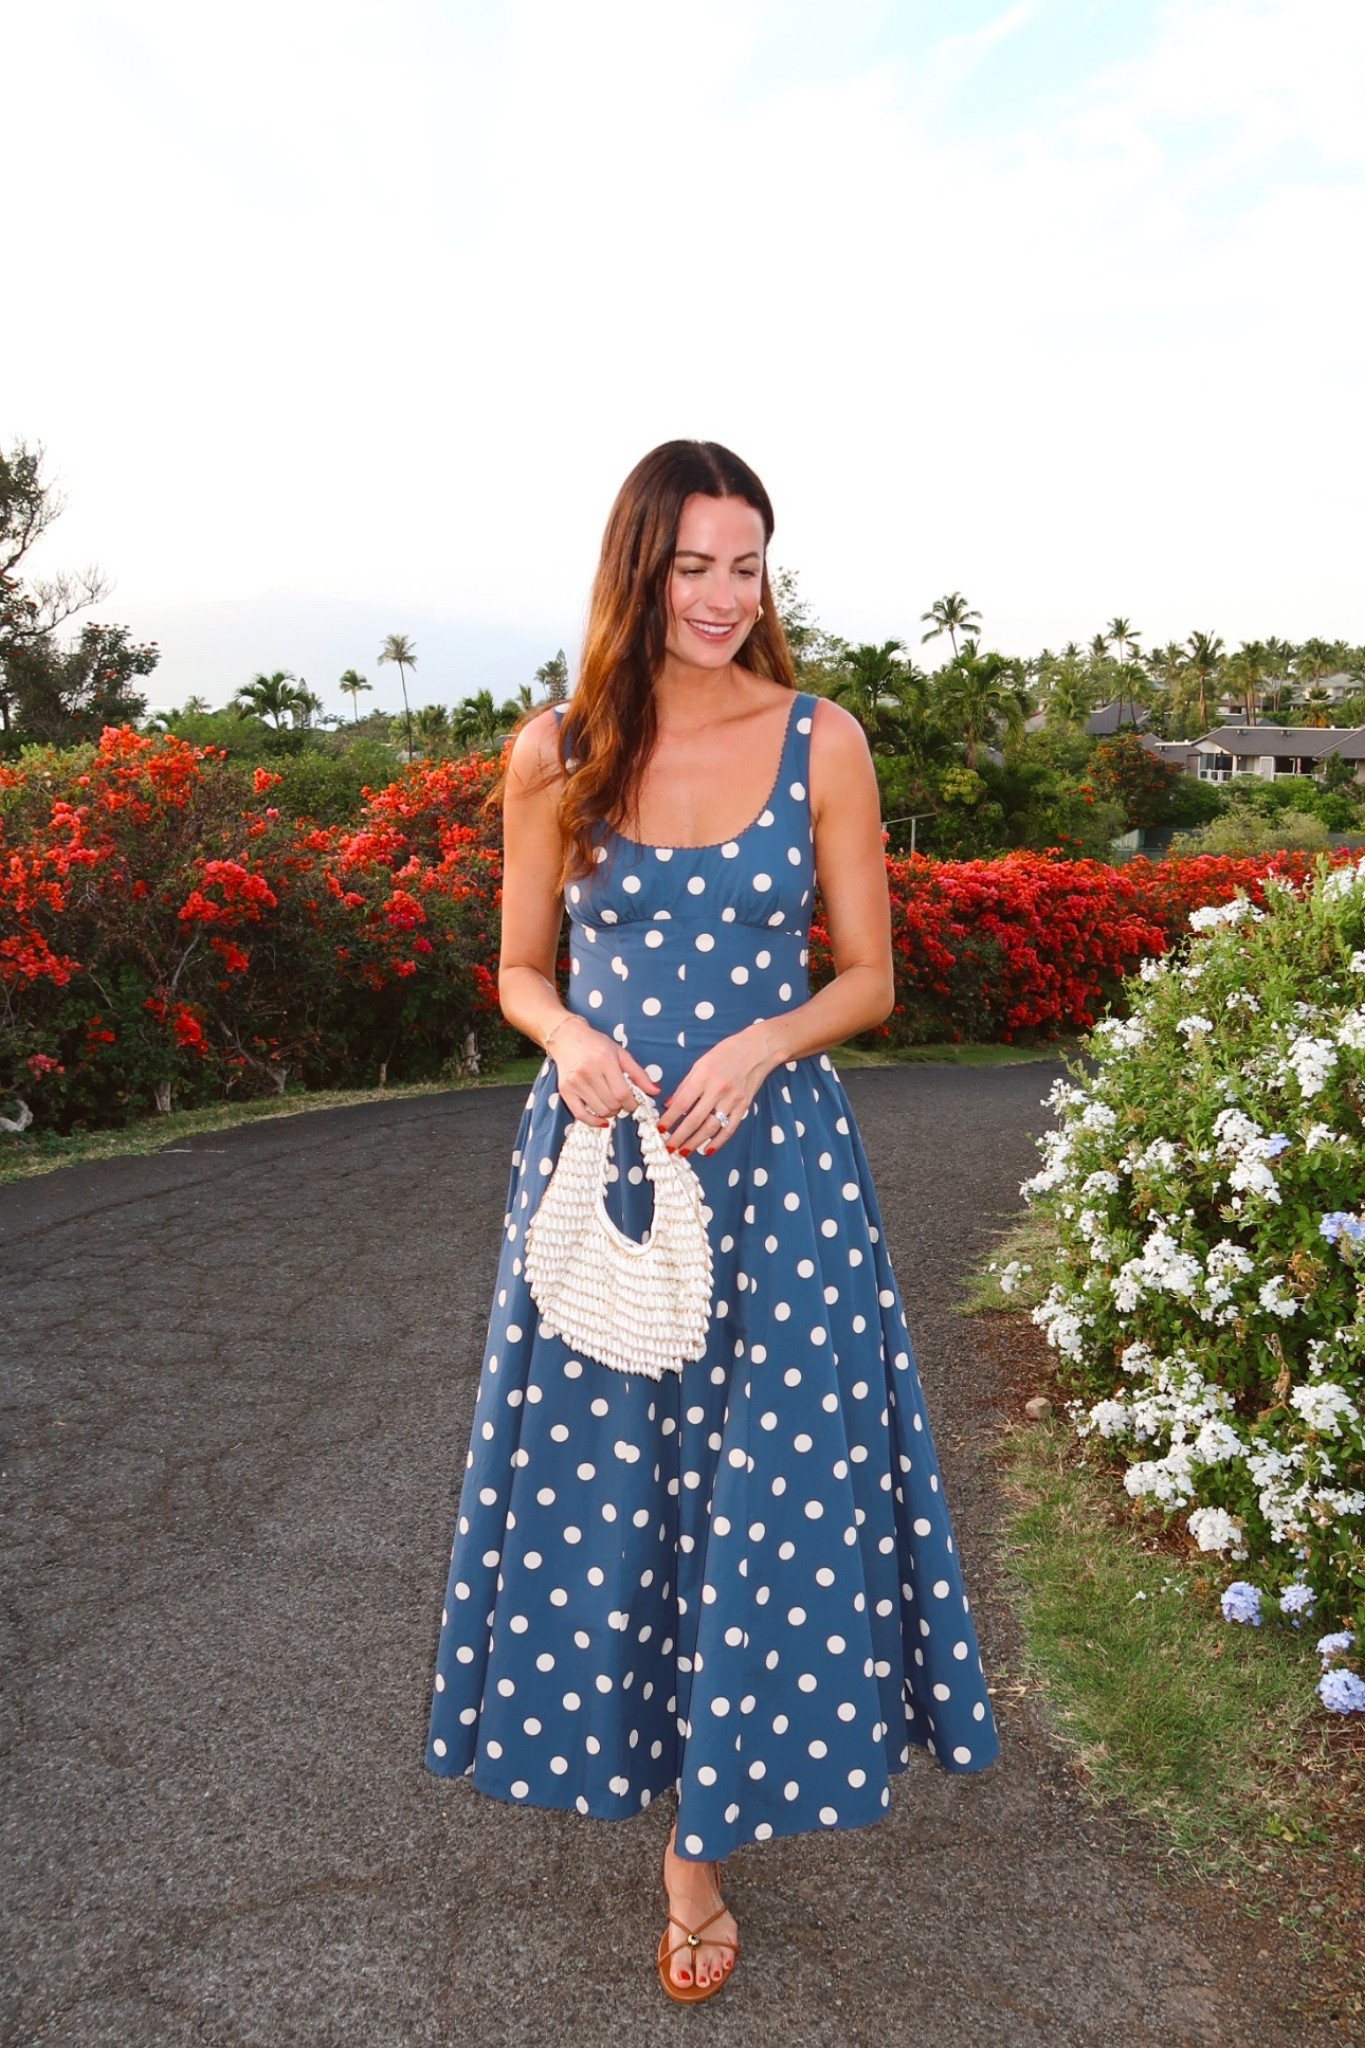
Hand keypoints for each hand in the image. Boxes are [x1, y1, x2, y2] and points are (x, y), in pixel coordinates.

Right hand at [549, 1016, 658, 1124]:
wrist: (566, 1037)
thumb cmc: (596, 1044)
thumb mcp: (620, 1053)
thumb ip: (638, 1073)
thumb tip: (655, 1091)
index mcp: (605, 1060)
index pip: (622, 1093)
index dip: (632, 1104)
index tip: (634, 1103)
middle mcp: (588, 1072)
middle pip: (612, 1103)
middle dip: (622, 1107)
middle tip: (622, 1100)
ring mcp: (575, 1082)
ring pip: (600, 1110)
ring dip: (610, 1112)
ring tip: (611, 1103)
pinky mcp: (565, 1090)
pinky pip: (580, 1114)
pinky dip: (593, 1122)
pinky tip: (602, 1120)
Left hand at [656, 1025, 775, 1156]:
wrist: (758, 1049)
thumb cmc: (727, 1053)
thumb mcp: (700, 1064)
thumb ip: (685, 1085)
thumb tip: (669, 1104)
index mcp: (704, 1077)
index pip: (682, 1103)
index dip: (669, 1118)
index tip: (660, 1128)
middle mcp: (718, 1090)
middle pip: (694, 1120)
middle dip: (679, 1137)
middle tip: (668, 1147)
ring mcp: (732, 1100)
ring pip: (710, 1128)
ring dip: (695, 1142)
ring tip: (683, 1151)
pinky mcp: (743, 1107)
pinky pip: (729, 1129)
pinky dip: (718, 1142)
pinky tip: (707, 1150)